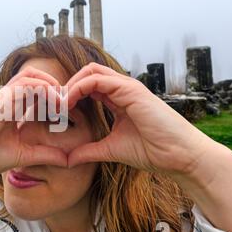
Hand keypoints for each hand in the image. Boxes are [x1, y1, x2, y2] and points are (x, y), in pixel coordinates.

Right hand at [0, 67, 67, 186]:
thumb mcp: (22, 155)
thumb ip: (44, 153)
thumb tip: (68, 159)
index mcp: (11, 108)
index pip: (37, 90)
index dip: (56, 97)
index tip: (70, 113)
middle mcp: (6, 99)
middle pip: (36, 77)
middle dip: (56, 87)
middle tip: (69, 105)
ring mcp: (0, 99)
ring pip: (31, 77)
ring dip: (51, 87)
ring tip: (63, 106)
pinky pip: (23, 87)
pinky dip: (42, 91)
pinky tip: (53, 108)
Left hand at [66, 62, 212, 177]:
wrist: (179, 157)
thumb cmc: (152, 151)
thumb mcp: (111, 150)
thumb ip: (89, 151)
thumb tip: (67, 160)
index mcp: (118, 99)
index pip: (88, 86)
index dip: (69, 96)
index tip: (54, 113)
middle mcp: (122, 89)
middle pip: (86, 74)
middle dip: (66, 87)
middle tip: (52, 106)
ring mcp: (127, 87)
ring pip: (90, 72)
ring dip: (70, 86)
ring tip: (57, 106)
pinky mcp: (130, 90)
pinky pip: (97, 80)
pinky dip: (78, 88)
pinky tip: (68, 105)